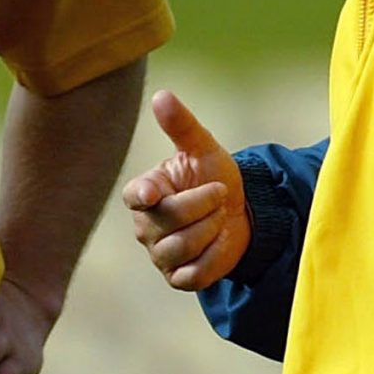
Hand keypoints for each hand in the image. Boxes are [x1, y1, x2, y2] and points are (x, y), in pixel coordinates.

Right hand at [119, 89, 249, 289]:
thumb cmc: (212, 177)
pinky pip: (194, 272)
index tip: (154, 194)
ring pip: (183, 246)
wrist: (239, 214)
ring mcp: (159, 253)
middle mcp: (144, 225)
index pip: (134, 196)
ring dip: (212, 229)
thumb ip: (181, 125)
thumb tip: (161, 95)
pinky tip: (219, 241)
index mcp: (145, 191)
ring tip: (219, 217)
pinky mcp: (177, 277)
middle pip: (170, 219)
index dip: (143, 196)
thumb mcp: (202, 148)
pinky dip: (214, 256)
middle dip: (205, 204)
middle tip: (219, 194)